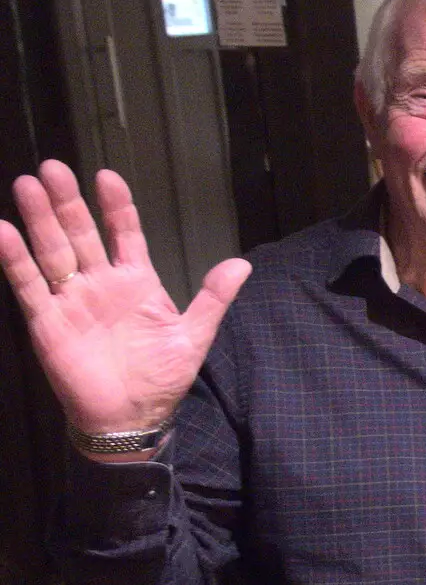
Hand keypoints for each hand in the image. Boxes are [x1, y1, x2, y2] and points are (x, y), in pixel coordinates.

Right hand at [0, 162, 250, 444]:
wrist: (133, 416)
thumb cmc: (161, 377)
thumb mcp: (193, 336)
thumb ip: (213, 298)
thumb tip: (243, 264)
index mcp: (137, 281)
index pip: (125, 232)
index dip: (116, 206)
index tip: (107, 177)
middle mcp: (100, 283)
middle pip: (81, 233)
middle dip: (68, 202)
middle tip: (54, 168)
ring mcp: (73, 300)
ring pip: (53, 251)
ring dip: (40, 220)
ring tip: (28, 185)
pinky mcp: (49, 322)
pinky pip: (30, 287)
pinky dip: (16, 260)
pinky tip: (3, 231)